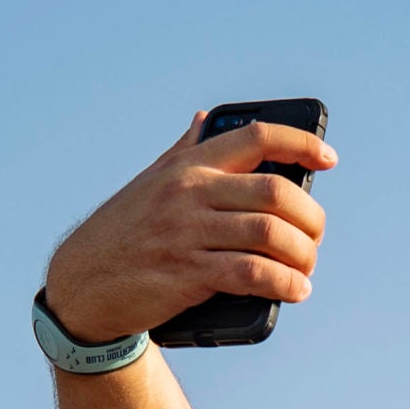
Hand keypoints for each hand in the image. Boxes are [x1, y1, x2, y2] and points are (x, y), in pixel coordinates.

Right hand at [44, 115, 336, 342]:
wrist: (82, 284)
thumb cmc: (124, 230)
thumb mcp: (150, 181)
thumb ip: (183, 150)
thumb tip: (207, 118)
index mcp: (188, 166)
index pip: (255, 138)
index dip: (300, 143)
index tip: (327, 158)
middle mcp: (189, 192)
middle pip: (275, 192)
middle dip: (309, 218)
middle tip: (315, 237)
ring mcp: (187, 232)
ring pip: (268, 233)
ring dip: (301, 254)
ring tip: (306, 269)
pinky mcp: (186, 273)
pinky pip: (250, 273)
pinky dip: (283, 283)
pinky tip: (295, 290)